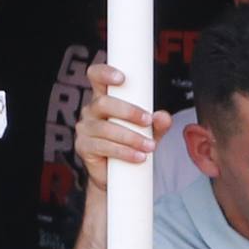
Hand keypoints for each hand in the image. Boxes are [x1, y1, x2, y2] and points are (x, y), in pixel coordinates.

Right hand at [76, 63, 165, 188]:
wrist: (118, 176)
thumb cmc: (131, 145)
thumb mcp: (149, 133)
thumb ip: (157, 124)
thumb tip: (164, 116)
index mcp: (104, 100)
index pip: (96, 77)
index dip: (105, 73)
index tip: (122, 78)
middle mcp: (91, 111)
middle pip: (103, 103)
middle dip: (128, 111)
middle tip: (148, 121)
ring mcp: (85, 129)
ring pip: (105, 128)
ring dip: (131, 137)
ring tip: (150, 146)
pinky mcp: (84, 147)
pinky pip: (103, 146)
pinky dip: (124, 152)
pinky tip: (139, 157)